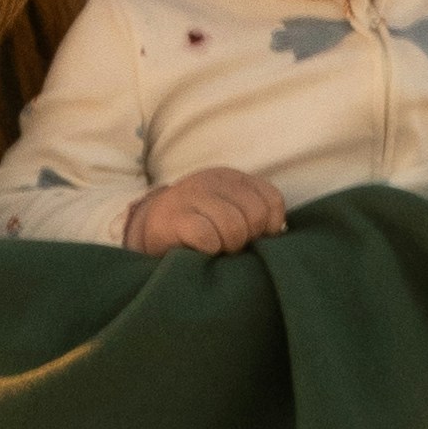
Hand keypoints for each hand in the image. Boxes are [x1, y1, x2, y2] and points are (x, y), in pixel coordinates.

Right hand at [124, 166, 288, 255]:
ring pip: (233, 226)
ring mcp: (192, 195)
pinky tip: (203, 250)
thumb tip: (276, 236)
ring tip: (218, 249)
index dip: (270, 227)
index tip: (254, 239)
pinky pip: (206, 235)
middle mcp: (214, 180)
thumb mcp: (228, 211)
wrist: (151, 227)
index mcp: (233, 178)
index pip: (272, 200)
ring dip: (229, 246)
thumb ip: (253, 216)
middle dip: (249, 238)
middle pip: (256, 215)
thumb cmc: (200, 225)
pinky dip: (210, 249)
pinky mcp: (175, 217)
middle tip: (233, 247)